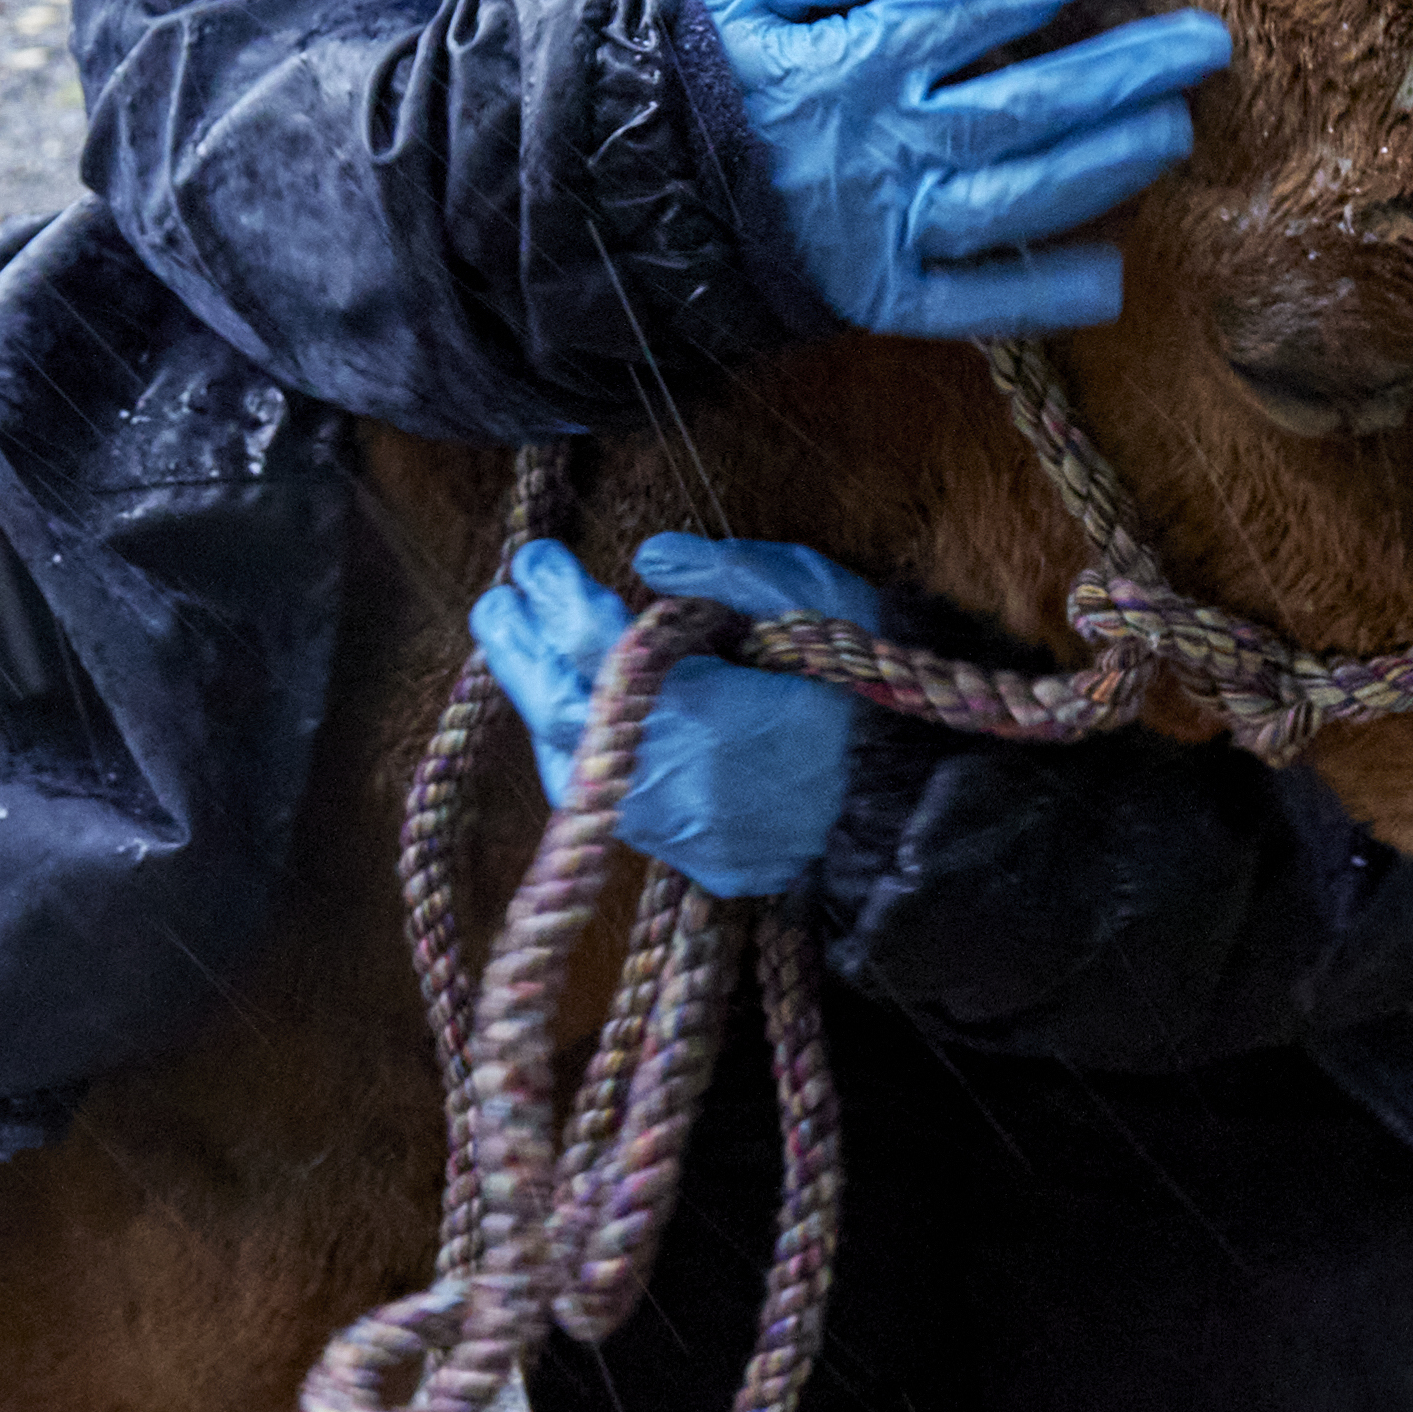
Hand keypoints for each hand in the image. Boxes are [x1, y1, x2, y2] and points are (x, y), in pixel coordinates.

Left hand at [468, 533, 895, 898]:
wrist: (915, 804)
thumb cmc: (866, 691)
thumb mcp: (810, 600)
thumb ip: (722, 572)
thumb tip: (644, 556)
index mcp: (695, 709)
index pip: (592, 639)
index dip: (554, 593)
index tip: (537, 557)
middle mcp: (664, 778)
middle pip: (557, 707)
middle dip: (518, 650)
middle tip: (498, 600)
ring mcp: (668, 827)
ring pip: (570, 767)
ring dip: (542, 706)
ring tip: (526, 656)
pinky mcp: (682, 855)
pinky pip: (606, 806)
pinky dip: (580, 757)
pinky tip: (578, 722)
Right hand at [698, 0, 1228, 338]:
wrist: (618, 179)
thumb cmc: (698, 62)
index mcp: (860, 58)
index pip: (989, 4)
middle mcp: (888, 145)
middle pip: (1033, 105)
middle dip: (1127, 70)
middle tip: (1208, 45)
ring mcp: (888, 228)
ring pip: (1021, 198)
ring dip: (1106, 164)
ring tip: (1173, 129)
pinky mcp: (876, 297)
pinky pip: (974, 304)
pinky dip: (1042, 292)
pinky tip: (1111, 275)